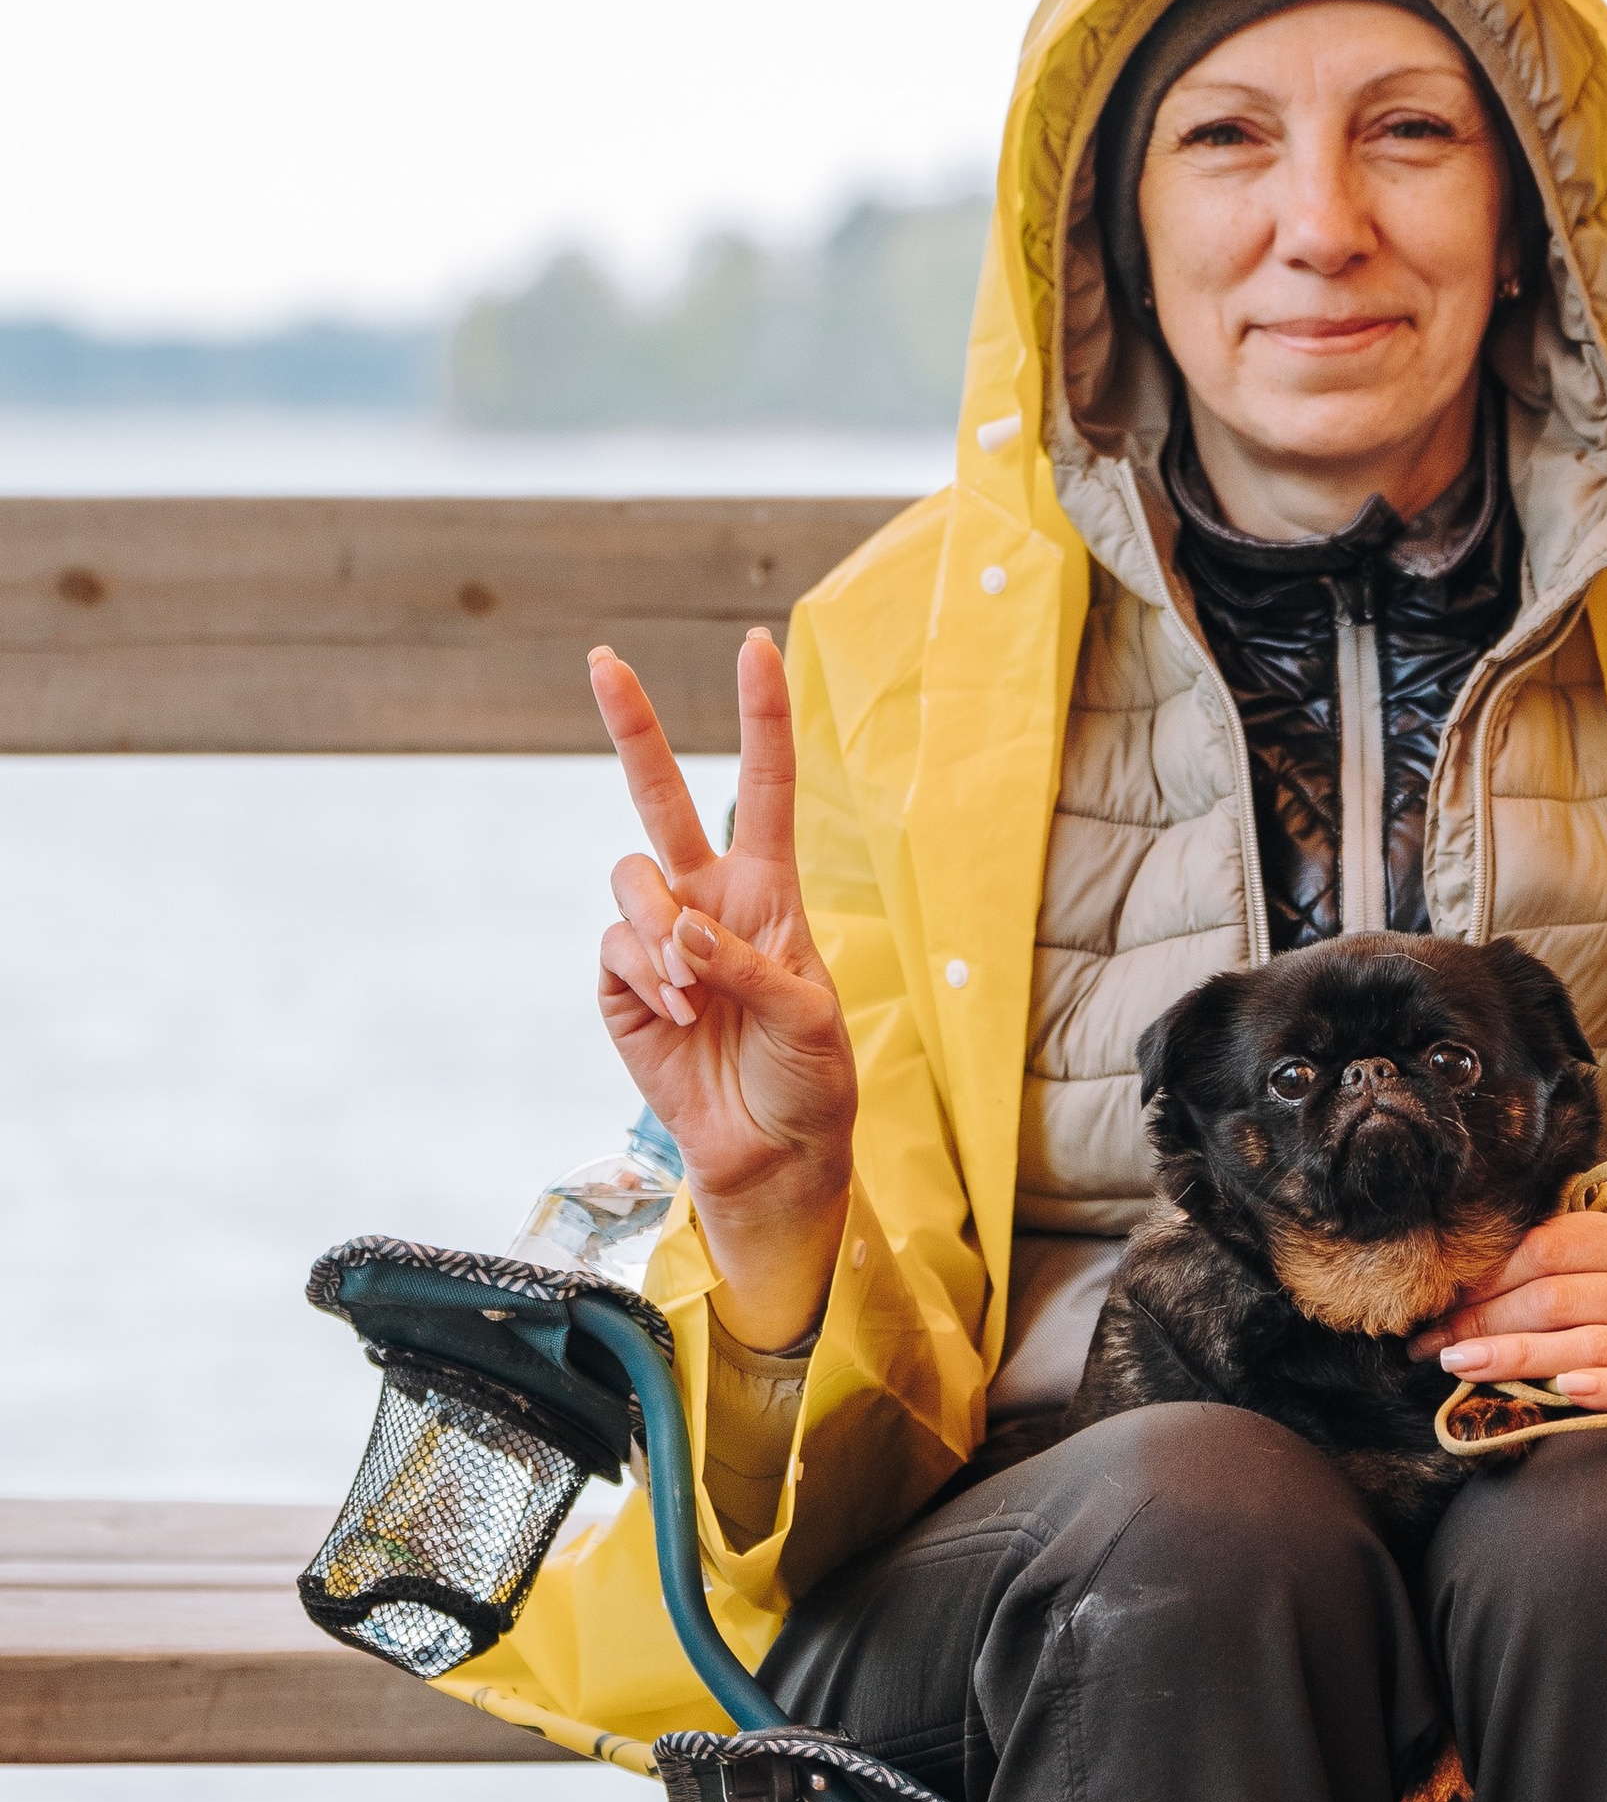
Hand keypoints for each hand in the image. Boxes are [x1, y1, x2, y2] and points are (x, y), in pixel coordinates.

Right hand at [591, 630, 856, 1347]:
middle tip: (602, 658)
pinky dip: (647, 978)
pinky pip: (614, 948)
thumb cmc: (810, 1082)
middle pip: (662, 797)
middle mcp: (708, 902)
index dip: (762, 718)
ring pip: (629, 882)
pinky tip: (679, 1018)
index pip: (766, 787)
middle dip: (633, 725)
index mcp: (770, 893)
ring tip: (696, 997)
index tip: (756, 645)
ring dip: (659, 933)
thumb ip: (748, 964)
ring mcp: (658, 941)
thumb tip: (680, 931)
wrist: (769, 1155)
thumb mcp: (808, 1017)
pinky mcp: (621, 984)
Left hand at [1408, 1211, 1606, 1445]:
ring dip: (1517, 1358)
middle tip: (1434, 1346)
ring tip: (1461, 1367)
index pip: (1554, 1246)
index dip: (1488, 1276)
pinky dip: (1605, 1390)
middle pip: (1561, 1298)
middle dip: (1486, 1322)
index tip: (1439, 1304)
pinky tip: (1562, 1393)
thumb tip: (1457, 1292)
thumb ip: (1563, 1270)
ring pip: (1590, 1345)